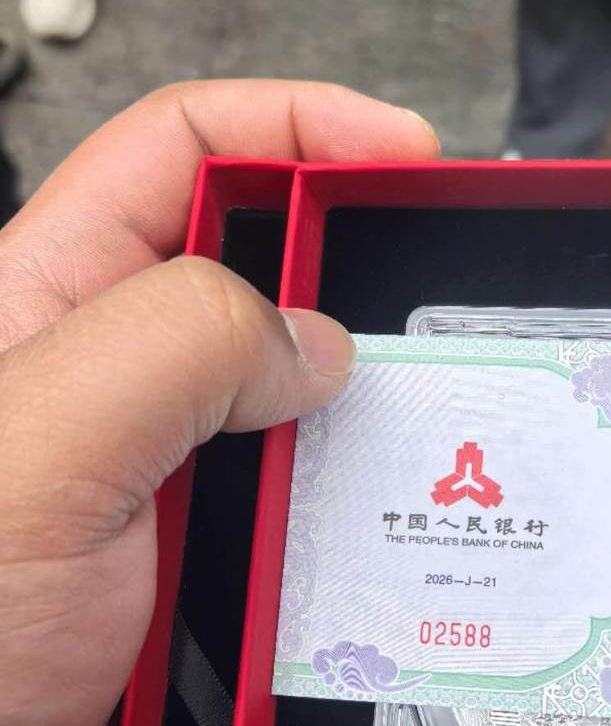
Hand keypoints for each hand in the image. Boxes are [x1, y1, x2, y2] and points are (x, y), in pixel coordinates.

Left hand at [0, 80, 437, 725]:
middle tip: (454, 328)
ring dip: (377, 446)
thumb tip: (316, 340)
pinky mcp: (206, 596)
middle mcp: (119, 396)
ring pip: (309, 429)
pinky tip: (409, 576)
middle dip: (367, 296)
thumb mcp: (33, 454)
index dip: (299, 129)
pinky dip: (369, 555)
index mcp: (53, 314)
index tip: (407, 155)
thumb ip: (176, 350)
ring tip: (452, 467)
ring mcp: (168, 499)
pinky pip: (314, 546)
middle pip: (270, 289)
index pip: (183, 154)